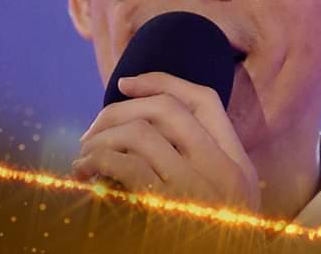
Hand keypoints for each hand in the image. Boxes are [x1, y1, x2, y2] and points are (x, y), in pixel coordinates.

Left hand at [71, 71, 260, 213]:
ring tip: (83, 155)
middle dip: (120, 110)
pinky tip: (82, 172)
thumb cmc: (206, 242)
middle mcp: (223, 171)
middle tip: (92, 129)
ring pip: (141, 134)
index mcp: (238, 166)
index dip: (163, 81)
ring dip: (102, 138)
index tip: (125, 83)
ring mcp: (198, 190)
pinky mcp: (168, 209)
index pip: (205, 100)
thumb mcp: (217, 208)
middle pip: (168, 109)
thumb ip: (196, 171)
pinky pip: (126, 164)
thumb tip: (140, 135)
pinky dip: (96, 160)